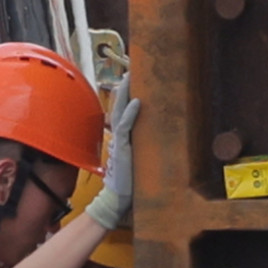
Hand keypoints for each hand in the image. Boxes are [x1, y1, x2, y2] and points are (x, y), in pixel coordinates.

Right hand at [86, 90, 139, 230]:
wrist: (117, 196)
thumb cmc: (129, 179)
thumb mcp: (135, 157)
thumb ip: (138, 144)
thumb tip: (150, 133)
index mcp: (120, 136)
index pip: (121, 110)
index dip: (125, 94)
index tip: (131, 77)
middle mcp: (117, 135)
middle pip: (118, 106)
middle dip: (123, 87)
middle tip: (130, 70)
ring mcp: (118, 141)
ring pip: (119, 111)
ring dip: (125, 94)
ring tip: (130, 77)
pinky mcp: (121, 148)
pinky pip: (125, 127)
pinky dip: (131, 114)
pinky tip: (137, 102)